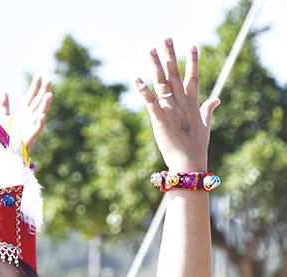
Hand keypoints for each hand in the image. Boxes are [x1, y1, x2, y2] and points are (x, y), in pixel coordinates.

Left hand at [0, 74, 52, 151]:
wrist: (5, 153)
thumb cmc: (5, 137)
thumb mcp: (3, 118)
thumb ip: (4, 105)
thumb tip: (3, 90)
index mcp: (24, 112)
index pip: (31, 97)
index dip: (35, 87)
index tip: (39, 75)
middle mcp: (29, 118)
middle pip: (38, 102)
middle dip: (43, 92)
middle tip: (48, 80)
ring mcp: (31, 127)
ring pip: (40, 114)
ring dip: (45, 105)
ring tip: (49, 94)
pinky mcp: (30, 138)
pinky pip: (37, 130)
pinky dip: (39, 123)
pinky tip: (41, 116)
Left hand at [136, 39, 219, 172]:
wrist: (189, 161)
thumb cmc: (196, 146)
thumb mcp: (205, 125)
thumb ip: (208, 110)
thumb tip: (217, 99)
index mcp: (193, 103)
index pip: (193, 77)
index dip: (192, 61)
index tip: (192, 45)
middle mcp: (182, 103)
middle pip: (175, 74)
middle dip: (171, 55)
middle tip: (166, 38)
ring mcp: (171, 109)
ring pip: (162, 82)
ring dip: (156, 65)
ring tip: (151, 50)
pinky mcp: (160, 119)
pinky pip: (151, 101)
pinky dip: (144, 90)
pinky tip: (137, 79)